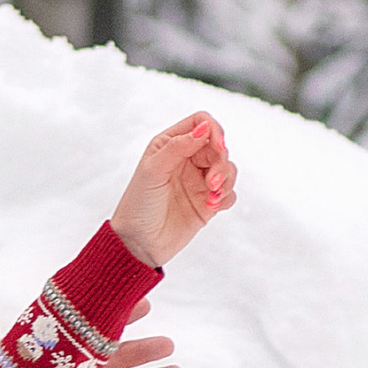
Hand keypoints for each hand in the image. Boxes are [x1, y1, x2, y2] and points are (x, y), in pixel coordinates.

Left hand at [109, 110, 234, 268]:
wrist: (138, 244)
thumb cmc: (138, 205)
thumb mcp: (153, 171)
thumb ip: (177, 147)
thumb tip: (204, 127)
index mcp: (170, 146)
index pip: (201, 123)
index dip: (214, 130)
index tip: (218, 146)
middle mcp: (186, 160)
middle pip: (218, 146)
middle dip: (221, 161)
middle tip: (212, 182)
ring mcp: (198, 181)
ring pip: (228, 168)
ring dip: (226, 179)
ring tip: (212, 196)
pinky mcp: (207, 202)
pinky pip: (229, 192)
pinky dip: (226, 197)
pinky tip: (211, 206)